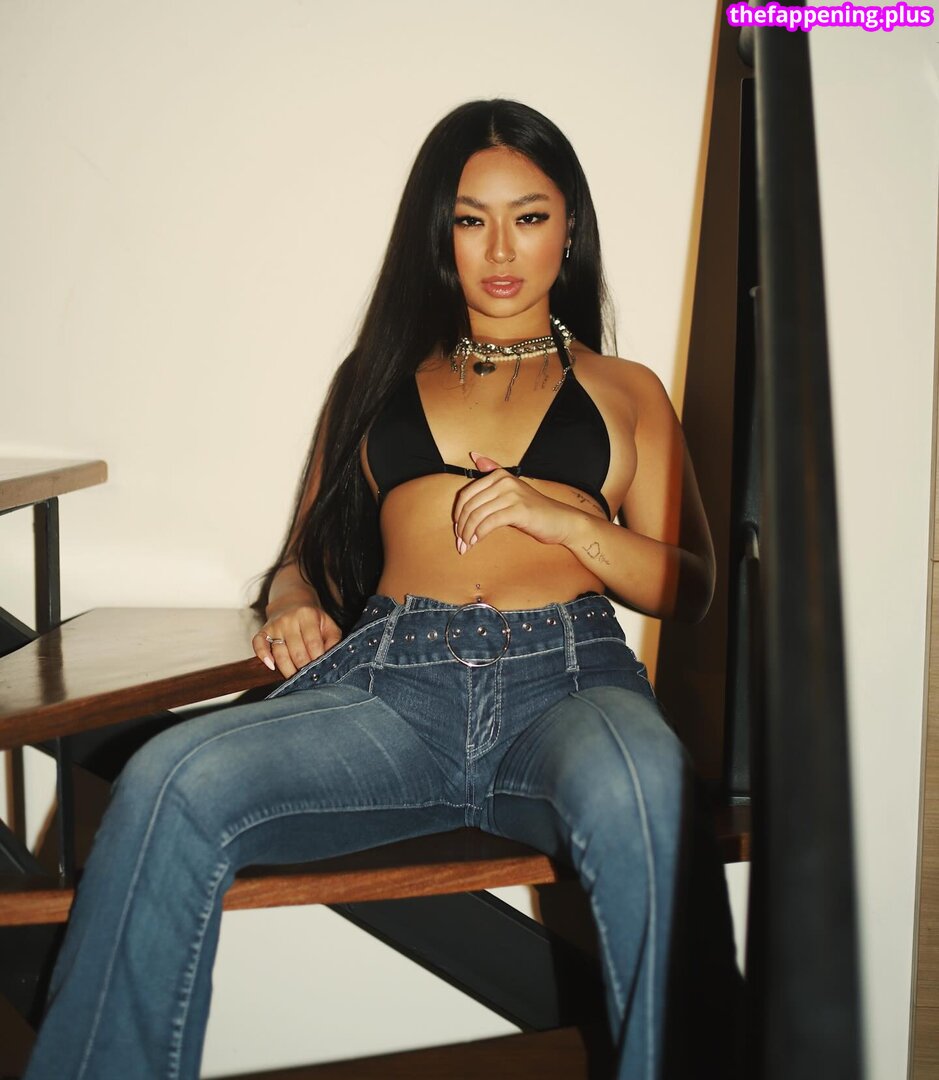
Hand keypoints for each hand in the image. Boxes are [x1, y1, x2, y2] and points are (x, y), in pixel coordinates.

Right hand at [253, 603, 342, 677]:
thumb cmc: (312, 619)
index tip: (321, 671)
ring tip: (296, 679)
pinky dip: (263, 656)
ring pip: (279, 653)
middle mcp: (289, 620)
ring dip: (288, 670)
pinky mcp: (263, 631)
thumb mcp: (328, 625)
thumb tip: (331, 660)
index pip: (313, 643)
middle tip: (310, 679)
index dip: (317, 660)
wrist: (291, 603)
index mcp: (308, 616)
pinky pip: (258, 644)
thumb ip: (333, 641)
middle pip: (296, 652)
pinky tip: (271, 666)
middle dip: (304, 669)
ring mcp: (275, 625)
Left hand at [452, 452, 578, 552]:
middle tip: (460, 542)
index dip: (458, 513)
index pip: (466, 494)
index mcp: (499, 475)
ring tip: (466, 546)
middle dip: (461, 526)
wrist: (561, 520)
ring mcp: (512, 495)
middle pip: (469, 505)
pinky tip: (477, 542)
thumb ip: (493, 471)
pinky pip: (489, 523)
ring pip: (477, 515)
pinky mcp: (518, 510)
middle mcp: (504, 481)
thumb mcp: (512, 488)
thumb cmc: (533, 508)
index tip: (457, 529)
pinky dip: (479, 535)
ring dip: (468, 534)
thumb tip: (474, 454)